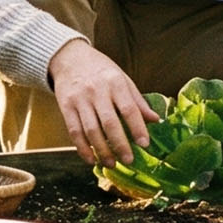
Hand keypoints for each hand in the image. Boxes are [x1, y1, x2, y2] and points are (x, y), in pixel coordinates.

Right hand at [47, 37, 158, 164]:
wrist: (69, 58)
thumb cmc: (100, 70)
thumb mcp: (122, 78)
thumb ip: (137, 101)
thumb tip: (156, 120)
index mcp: (115, 82)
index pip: (128, 108)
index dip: (137, 128)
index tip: (145, 144)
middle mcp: (96, 91)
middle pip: (109, 122)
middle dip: (120, 144)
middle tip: (129, 160)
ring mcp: (79, 99)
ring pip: (91, 130)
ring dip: (101, 151)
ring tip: (111, 164)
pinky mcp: (66, 107)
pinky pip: (74, 131)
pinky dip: (83, 148)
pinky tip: (91, 159)